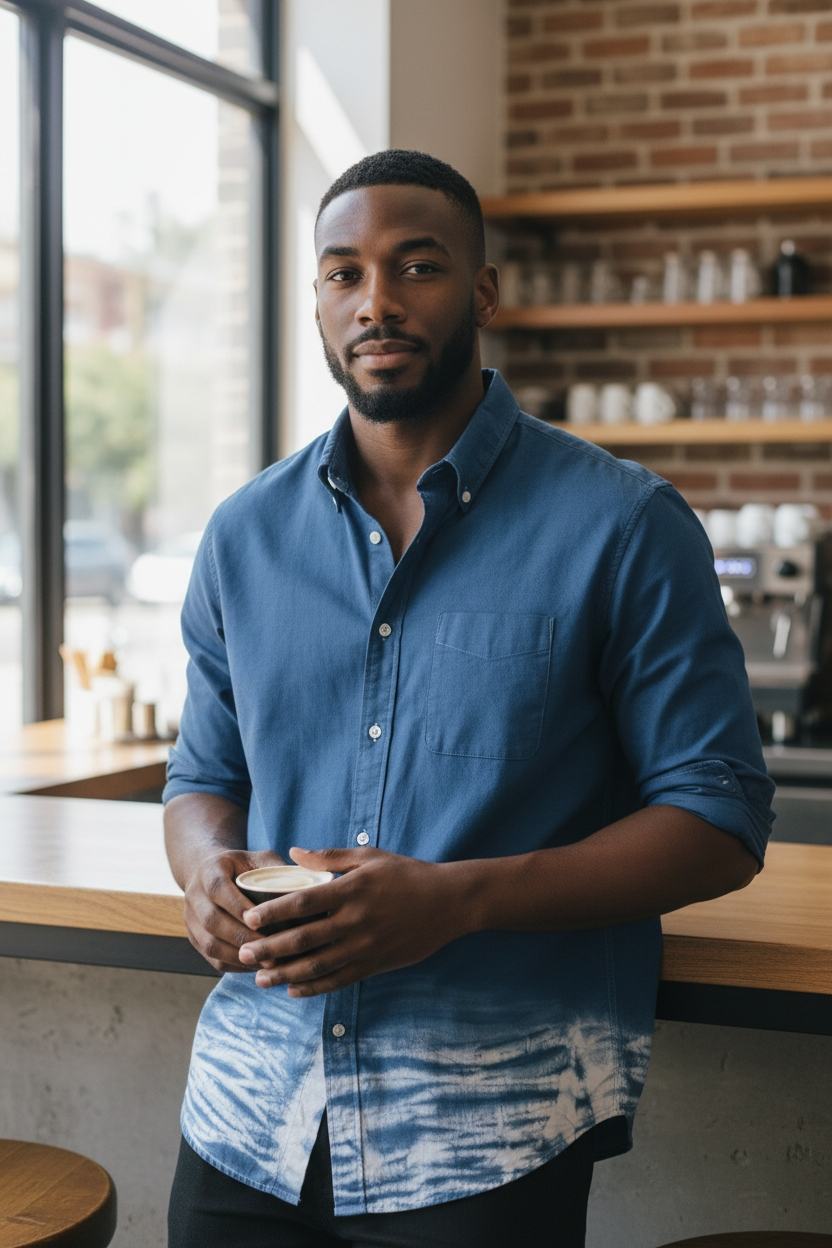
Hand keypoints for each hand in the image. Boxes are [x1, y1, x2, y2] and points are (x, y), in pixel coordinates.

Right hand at [182, 848, 286, 973]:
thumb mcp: (260, 859)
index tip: (261, 919)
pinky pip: (211, 958)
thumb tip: (306, 890)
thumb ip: (278, 870)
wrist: (212, 874)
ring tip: (267, 963)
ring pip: (209, 944)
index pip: (218, 888)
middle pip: (212, 921)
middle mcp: (194, 894)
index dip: (237, 906)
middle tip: (271, 948)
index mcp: (209, 869)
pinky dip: (235, 965)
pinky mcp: (194, 938)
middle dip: (242, 937)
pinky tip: (257, 966)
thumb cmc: (244, 866)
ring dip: (238, 956)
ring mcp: (190, 918)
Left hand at [237, 847, 472, 995]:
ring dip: (285, 973)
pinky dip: (314, 987)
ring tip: (260, 978)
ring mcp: (365, 946)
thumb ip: (329, 856)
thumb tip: (294, 852)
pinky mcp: (375, 964)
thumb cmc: (407, 874)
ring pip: (317, 965)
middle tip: (242, 953)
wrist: (448, 902)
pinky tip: (293, 989)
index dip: (273, 911)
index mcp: (350, 890)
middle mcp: (354, 920)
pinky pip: (339, 980)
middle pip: (303, 938)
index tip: (249, 918)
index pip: (303, 903)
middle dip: (269, 948)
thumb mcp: (370, 857)